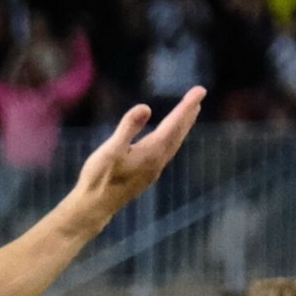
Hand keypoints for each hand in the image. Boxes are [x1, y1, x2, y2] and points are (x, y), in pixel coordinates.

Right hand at [70, 87, 204, 223]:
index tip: (200, 90)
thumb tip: (146, 107)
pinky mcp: (147, 174)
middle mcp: (158, 160)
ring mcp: (154, 168)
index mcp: (152, 151)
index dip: (187, 106)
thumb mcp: (111, 149)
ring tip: (190, 113)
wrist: (95, 206)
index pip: (174, 124)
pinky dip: (173, 137)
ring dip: (183, 126)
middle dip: (189, 113)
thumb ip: (128, 127)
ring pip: (174, 142)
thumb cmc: (99, 177)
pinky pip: (167, 150)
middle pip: (178, 132)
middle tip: (199, 95)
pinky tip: (168, 138)